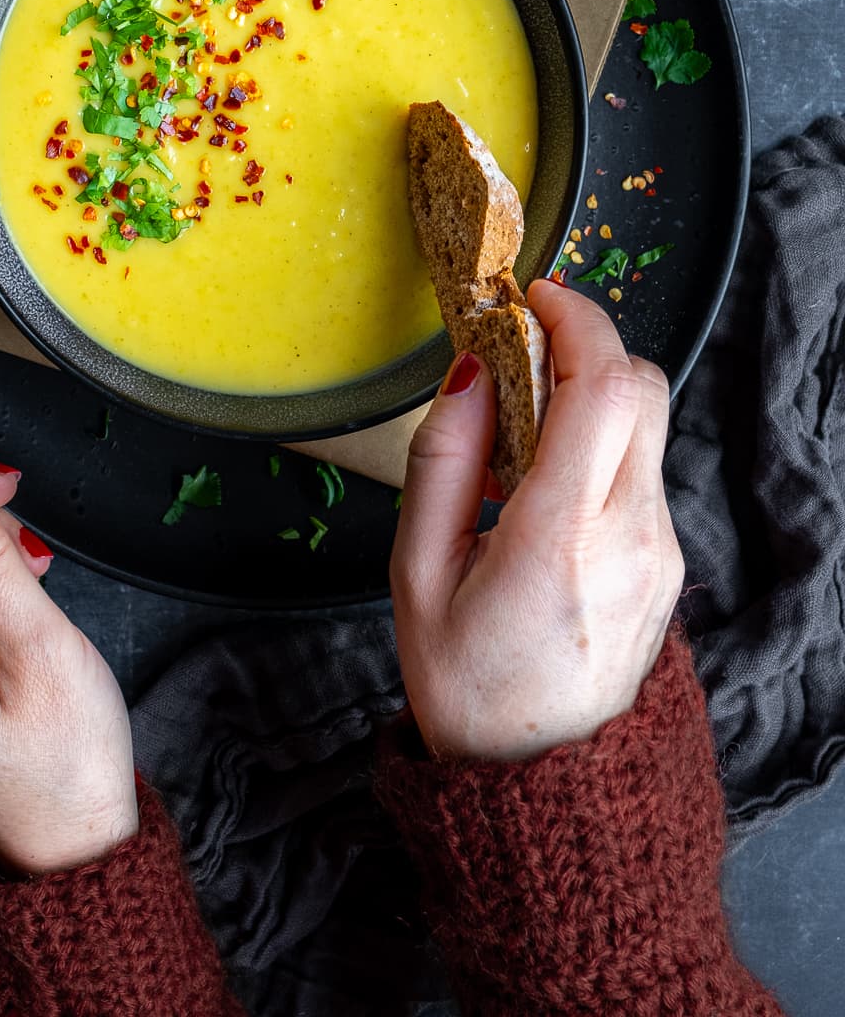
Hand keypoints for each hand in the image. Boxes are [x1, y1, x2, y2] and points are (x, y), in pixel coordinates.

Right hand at [390, 279, 683, 759]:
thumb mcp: (416, 576)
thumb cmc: (468, 688)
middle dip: (588, 344)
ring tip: (517, 432)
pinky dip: (601, 445)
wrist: (540, 787)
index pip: (603, 387)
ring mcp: (660, 553)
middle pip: (643, 387)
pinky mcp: (668, 564)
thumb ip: (443, 460)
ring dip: (591, 397)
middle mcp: (631, 538)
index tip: (533, 296)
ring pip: (647, 425)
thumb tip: (474, 369)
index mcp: (561, 539)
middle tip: (524, 347)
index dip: (574, 320)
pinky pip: (643, 470)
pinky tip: (543, 482)